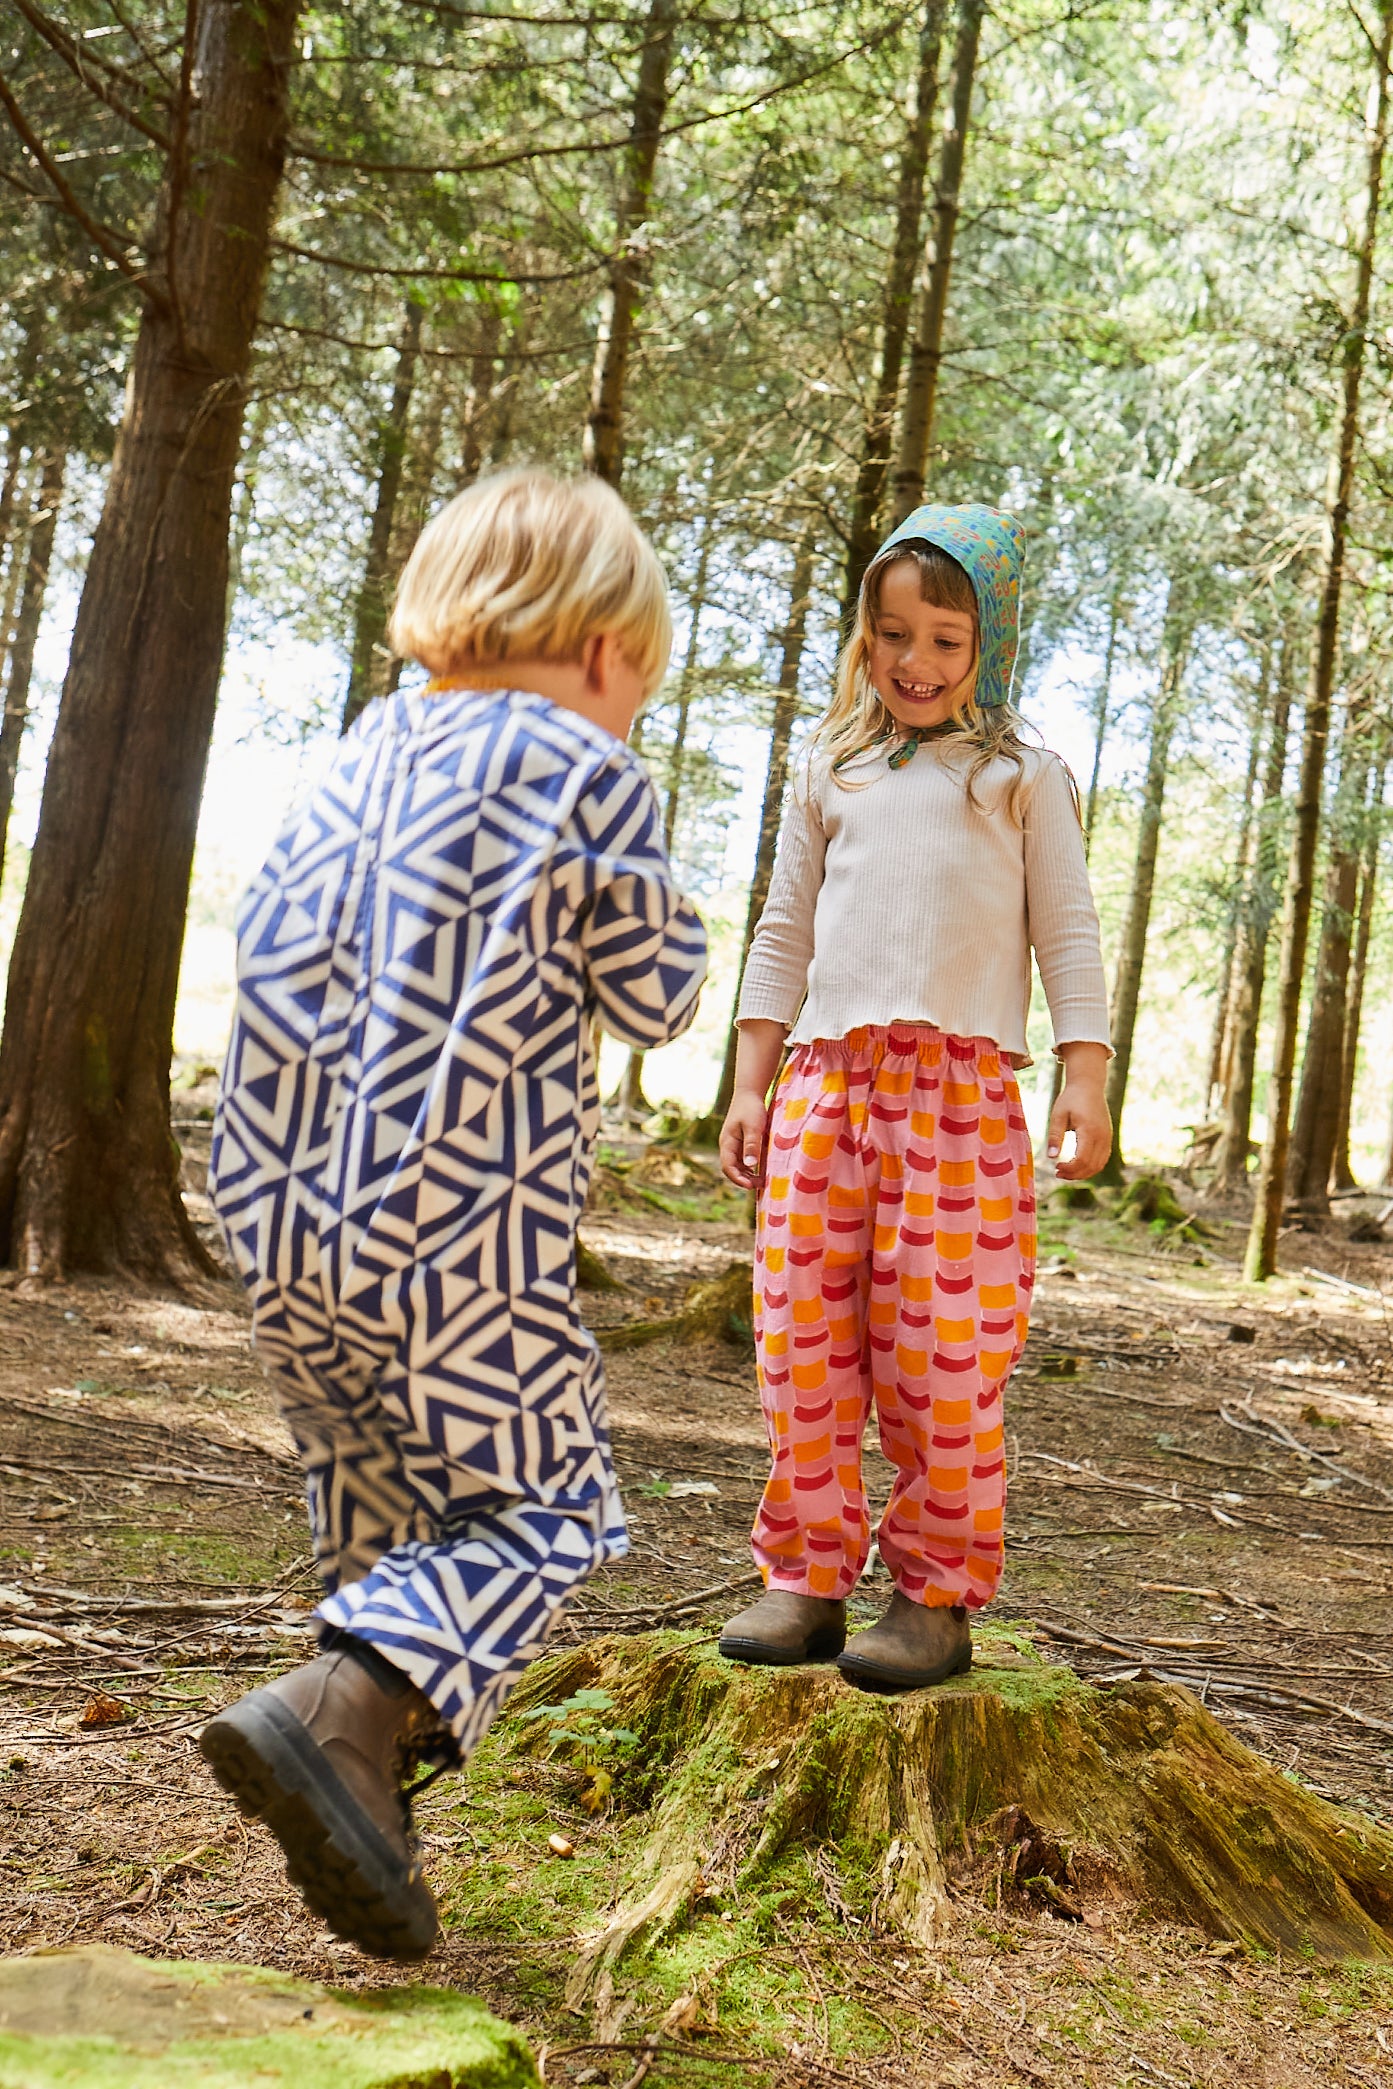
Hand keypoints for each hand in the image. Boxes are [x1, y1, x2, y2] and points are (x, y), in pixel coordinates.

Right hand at [720, 1089, 770, 1189]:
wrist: (749, 1092)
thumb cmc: (751, 1108)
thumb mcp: (753, 1126)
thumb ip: (752, 1145)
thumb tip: (751, 1165)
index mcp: (727, 1142)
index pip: (728, 1167)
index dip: (738, 1179)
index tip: (751, 1186)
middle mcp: (728, 1146)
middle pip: (732, 1169)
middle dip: (744, 1179)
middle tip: (760, 1185)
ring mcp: (734, 1144)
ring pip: (737, 1165)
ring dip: (747, 1175)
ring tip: (762, 1181)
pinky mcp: (741, 1142)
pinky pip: (743, 1159)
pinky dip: (750, 1167)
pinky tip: (762, 1170)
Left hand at [1048, 1042, 1111, 1180]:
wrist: (1089, 1086)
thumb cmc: (1071, 1099)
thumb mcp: (1058, 1115)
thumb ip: (1055, 1136)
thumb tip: (1051, 1158)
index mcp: (1089, 1131)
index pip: (1082, 1159)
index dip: (1069, 1168)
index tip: (1055, 1167)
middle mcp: (1102, 1137)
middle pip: (1091, 1166)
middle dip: (1074, 1174)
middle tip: (1057, 1173)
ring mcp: (1107, 1138)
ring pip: (1098, 1165)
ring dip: (1083, 1173)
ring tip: (1065, 1172)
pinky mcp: (1108, 1138)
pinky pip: (1102, 1159)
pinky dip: (1091, 1167)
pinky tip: (1077, 1167)